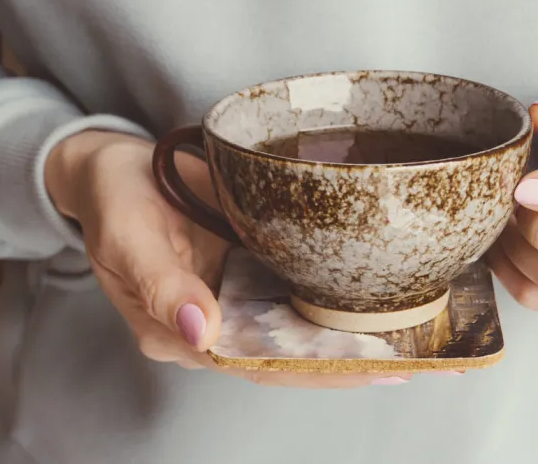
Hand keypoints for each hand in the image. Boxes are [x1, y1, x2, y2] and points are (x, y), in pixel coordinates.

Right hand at [45, 130, 412, 386]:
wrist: (116, 165)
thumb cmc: (115, 198)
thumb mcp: (127, 237)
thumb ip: (162, 286)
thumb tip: (204, 332)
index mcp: (183, 331)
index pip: (257, 364)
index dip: (315, 372)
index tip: (372, 369)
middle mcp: (219, 322)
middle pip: (292, 355)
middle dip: (355, 361)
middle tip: (423, 360)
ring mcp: (239, 293)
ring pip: (302, 326)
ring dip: (357, 333)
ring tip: (420, 336)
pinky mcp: (253, 263)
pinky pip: (299, 287)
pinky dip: (339, 296)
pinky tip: (382, 293)